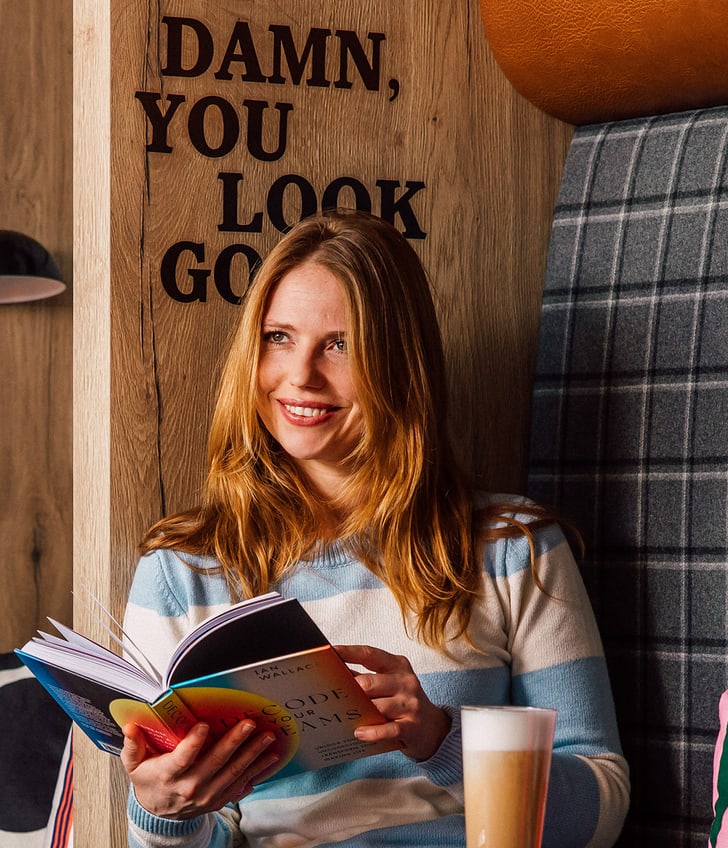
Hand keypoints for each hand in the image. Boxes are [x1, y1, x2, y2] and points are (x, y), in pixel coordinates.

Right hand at [120, 720, 278, 818]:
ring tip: (269, 738)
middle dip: (235, 741)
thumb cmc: (149, 781)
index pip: (182, 758)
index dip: (193, 742)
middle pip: (216, 762)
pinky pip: (241, 784)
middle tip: (250, 724)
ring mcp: (207, 795)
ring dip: (253, 754)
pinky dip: (257, 771)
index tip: (204, 725)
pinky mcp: (219, 800)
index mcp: (169, 774)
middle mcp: (190, 786)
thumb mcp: (134, 764)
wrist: (158, 814)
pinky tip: (269, 758)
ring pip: (233, 773)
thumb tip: (132, 726)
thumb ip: (133, 745)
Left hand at [335, 644, 450, 761]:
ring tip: (343, 717)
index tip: (330, 651)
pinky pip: (388, 729)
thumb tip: (336, 672)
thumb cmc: (403, 702)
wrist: (434, 728)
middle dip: (352, 689)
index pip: (370, 654)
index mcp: (398, 665)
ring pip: (378, 706)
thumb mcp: (390, 684)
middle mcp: (406, 682)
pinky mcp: (411, 727)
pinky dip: (372, 732)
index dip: (348, 652)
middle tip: (333, 694)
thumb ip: (366, 677)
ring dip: (359, 713)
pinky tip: (359, 733)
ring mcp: (410, 704)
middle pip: (371, 682)